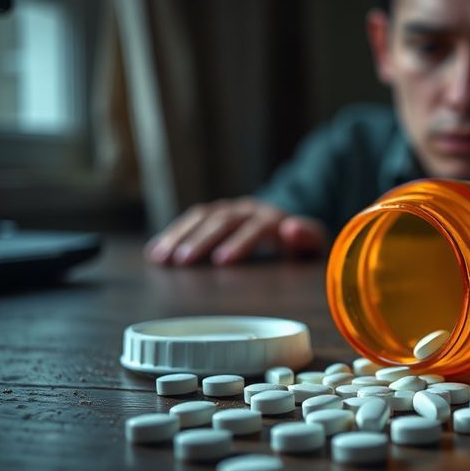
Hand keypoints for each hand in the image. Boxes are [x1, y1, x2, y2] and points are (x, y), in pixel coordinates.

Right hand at [144, 197, 326, 265]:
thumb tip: (291, 229)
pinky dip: (172, 234)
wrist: (289, 225)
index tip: (222, 261)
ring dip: (179, 236)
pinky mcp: (215, 213)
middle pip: (222, 221)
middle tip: (181, 261)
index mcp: (273, 218)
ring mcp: (229, 209)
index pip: (255, 227)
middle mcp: (248, 209)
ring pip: (202, 217)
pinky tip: (155, 252)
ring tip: (161, 258)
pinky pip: (191, 219)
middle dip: (201, 240)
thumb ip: (308, 238)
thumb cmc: (300, 244)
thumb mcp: (313, 244)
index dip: (240, 242)